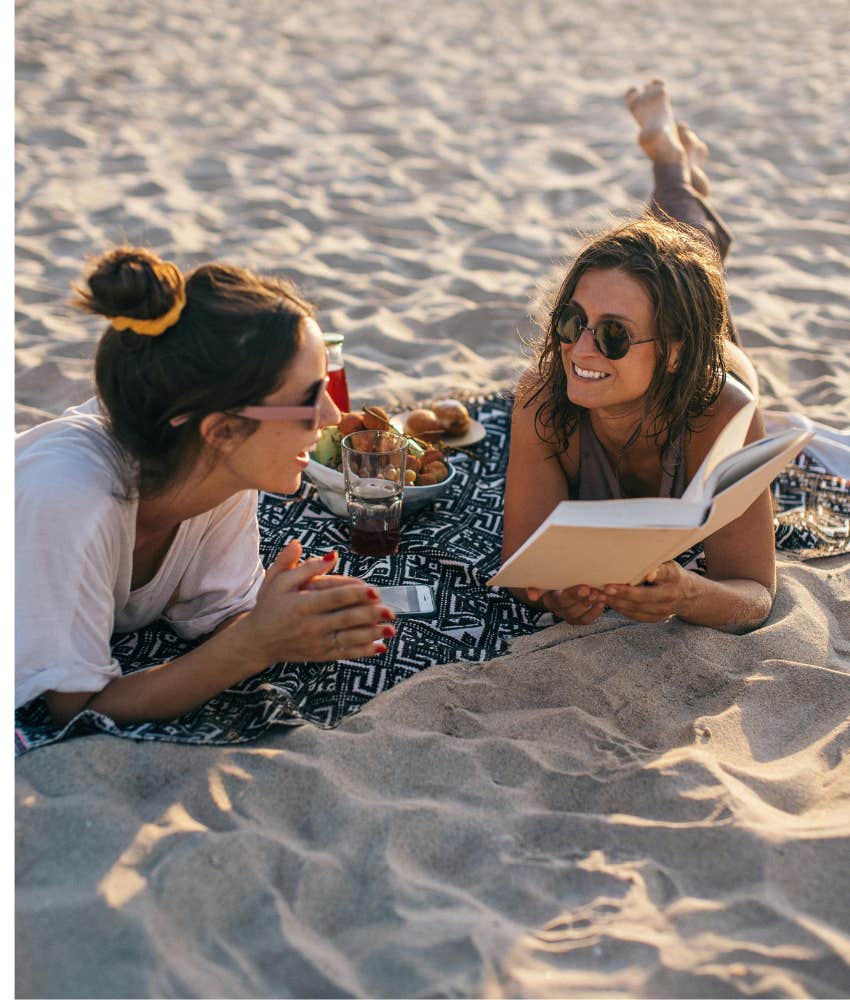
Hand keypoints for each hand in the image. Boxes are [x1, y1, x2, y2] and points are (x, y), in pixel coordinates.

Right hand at [247, 540, 394, 661]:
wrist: (257, 641)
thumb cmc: (270, 606)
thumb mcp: (278, 581)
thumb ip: (303, 566)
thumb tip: (330, 555)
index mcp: (302, 604)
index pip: (333, 598)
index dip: (355, 594)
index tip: (374, 591)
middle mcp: (311, 625)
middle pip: (345, 619)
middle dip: (370, 616)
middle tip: (390, 611)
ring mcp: (316, 642)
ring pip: (348, 639)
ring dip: (372, 634)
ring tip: (391, 629)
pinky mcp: (320, 654)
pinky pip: (344, 653)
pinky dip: (363, 652)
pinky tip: (380, 646)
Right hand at [526, 584, 606, 624]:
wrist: (556, 584)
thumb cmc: (555, 576)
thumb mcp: (547, 576)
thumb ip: (540, 585)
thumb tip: (531, 596)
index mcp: (547, 595)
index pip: (555, 596)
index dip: (569, 594)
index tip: (583, 588)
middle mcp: (555, 606)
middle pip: (565, 604)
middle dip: (578, 597)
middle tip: (590, 589)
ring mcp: (565, 614)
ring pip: (575, 614)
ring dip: (587, 604)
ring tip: (598, 594)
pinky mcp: (575, 619)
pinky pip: (584, 621)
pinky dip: (594, 612)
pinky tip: (602, 603)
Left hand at [601, 561, 691, 622]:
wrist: (687, 595)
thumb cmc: (670, 573)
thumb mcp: (668, 563)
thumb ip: (654, 562)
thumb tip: (632, 551)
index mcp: (673, 576)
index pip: (664, 574)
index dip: (656, 574)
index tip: (647, 574)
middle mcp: (669, 595)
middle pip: (645, 596)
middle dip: (624, 593)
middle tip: (606, 588)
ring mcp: (663, 609)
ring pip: (636, 608)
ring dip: (616, 602)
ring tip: (599, 595)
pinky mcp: (656, 618)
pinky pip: (634, 615)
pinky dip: (619, 609)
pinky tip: (607, 602)